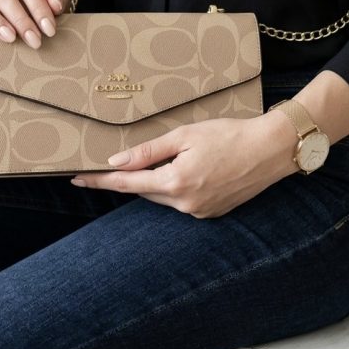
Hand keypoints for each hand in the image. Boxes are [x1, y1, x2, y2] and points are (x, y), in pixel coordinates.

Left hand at [70, 112, 300, 218]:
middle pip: (144, 190)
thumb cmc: (230, 135)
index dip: (99, 181)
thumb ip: (148, 150)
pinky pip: (183, 200)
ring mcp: (200, 211)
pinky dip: (176, 186)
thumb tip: (117, 162)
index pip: (126, 183)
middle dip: (131, 177)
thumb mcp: (185, 135)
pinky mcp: (212, 212)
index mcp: (176, 182)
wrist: (271, 150)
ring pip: (164, 195)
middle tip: (115, 162)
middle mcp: (186, 204)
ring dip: (156, 180)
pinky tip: (189, 169)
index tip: (77, 179)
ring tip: (169, 158)